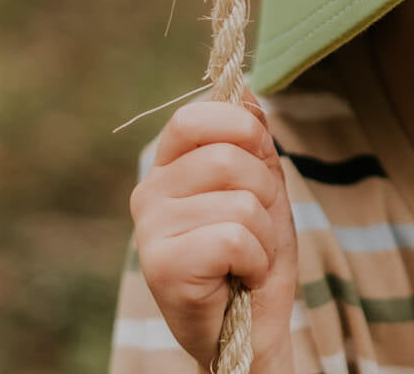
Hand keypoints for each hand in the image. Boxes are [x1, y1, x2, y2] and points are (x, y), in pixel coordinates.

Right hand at [130, 89, 297, 369]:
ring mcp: (149, 230)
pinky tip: (239, 275)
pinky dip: (255, 258)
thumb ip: (252, 137)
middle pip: (227, 158)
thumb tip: (245, 87)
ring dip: (263, 231)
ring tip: (248, 254)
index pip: (195, 116)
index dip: (241, 128)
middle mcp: (149, 193)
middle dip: (264, 190)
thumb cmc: (254, 251)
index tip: (258, 156)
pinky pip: (234, 237)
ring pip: (238, 200)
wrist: (251, 325)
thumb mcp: (262, 183)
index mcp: (169, 166)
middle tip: (257, 223)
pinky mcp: (161, 267)